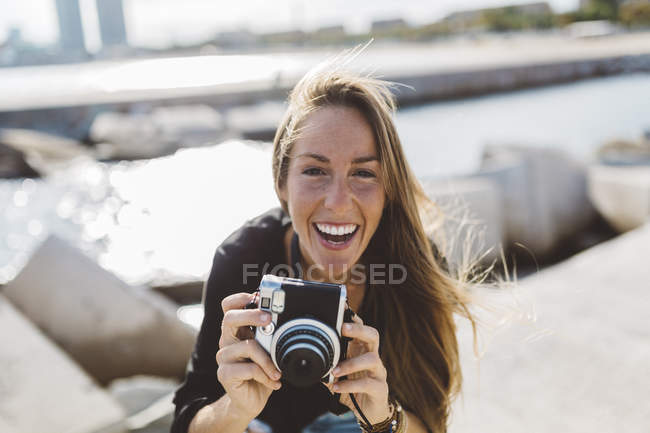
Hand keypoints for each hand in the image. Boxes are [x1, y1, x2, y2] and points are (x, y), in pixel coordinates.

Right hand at [216, 293, 281, 418]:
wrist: (250, 401)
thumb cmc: (262, 373)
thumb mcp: (269, 351)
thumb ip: (272, 335)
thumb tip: (287, 319)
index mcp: (237, 330)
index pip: (229, 306)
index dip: (239, 298)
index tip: (257, 297)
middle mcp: (227, 340)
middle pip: (230, 318)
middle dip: (251, 315)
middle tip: (269, 319)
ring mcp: (224, 357)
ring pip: (247, 346)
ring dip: (268, 359)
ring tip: (278, 371)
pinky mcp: (225, 374)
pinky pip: (249, 368)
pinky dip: (265, 375)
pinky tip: (273, 382)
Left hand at [326, 313, 390, 424]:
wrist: (370, 412)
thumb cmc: (354, 389)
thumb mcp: (338, 375)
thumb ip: (327, 366)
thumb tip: (306, 361)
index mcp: (361, 351)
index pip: (361, 329)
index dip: (354, 319)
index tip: (342, 311)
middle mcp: (372, 357)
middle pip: (373, 335)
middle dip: (359, 330)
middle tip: (343, 329)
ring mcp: (378, 372)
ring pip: (372, 359)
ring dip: (351, 363)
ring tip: (335, 370)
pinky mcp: (380, 389)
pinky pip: (368, 383)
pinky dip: (350, 385)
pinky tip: (337, 387)